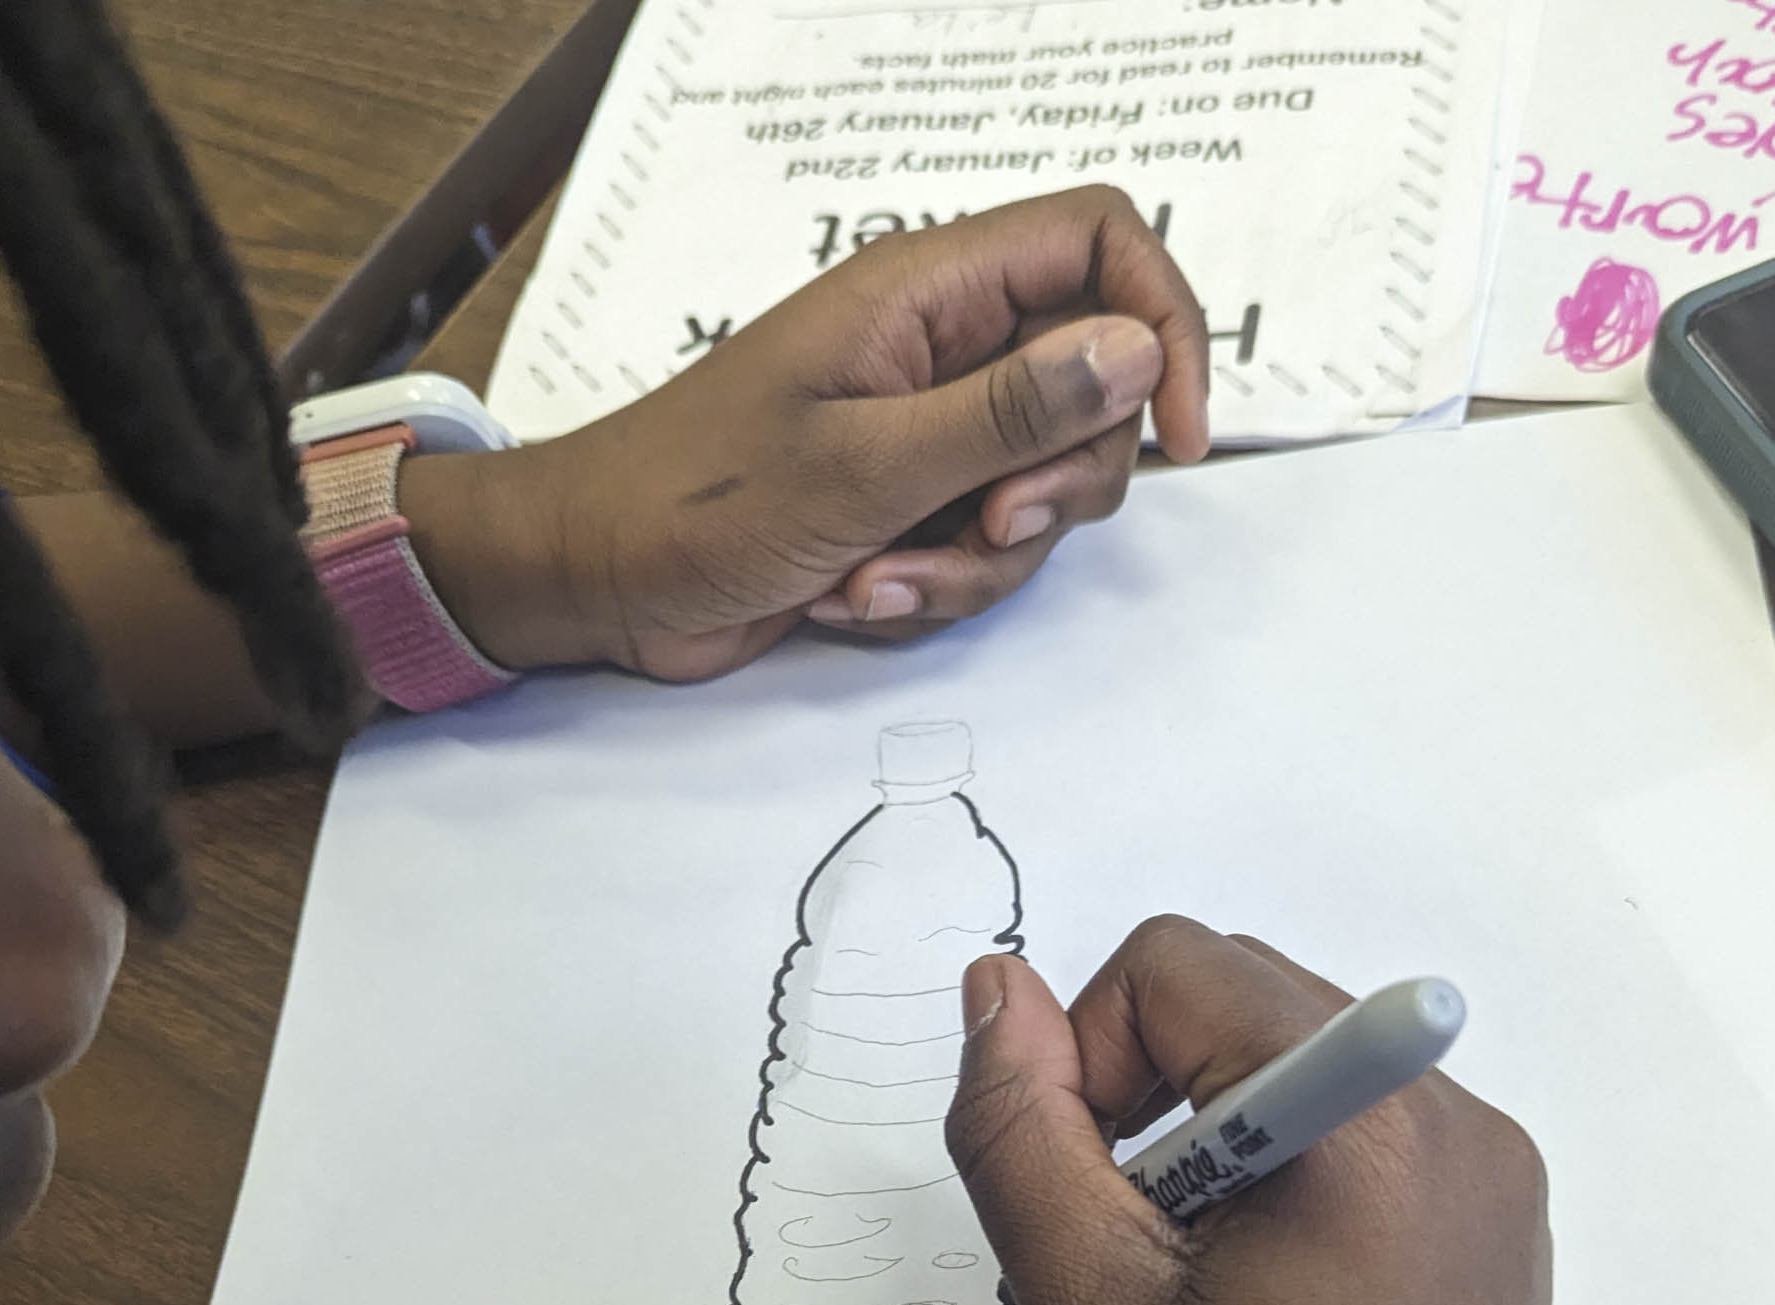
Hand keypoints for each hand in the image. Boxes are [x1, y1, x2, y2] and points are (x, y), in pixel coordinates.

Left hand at [405, 185, 1208, 680]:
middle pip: (1097, 385)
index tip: (1181, 430)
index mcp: (928, 290)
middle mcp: (944, 346)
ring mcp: (931, 427)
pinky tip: (856, 592)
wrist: (594, 580)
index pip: (1098, 243)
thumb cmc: (696, 501)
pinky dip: (940, 581)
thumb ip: (1012, 410)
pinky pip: (989, 541)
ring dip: (983, 553)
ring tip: (880, 573)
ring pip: (1047, 482)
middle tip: (986, 522)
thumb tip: (1139, 350)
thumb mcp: (866, 463)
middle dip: (1059, 481)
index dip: (1163, 320)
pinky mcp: (913, 499)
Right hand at [945, 917, 1551, 1304]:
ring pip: (1273, 1095)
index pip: (1175, 967)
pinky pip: (1337, 1161)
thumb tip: (996, 992)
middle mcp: (1454, 1131)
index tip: (1075, 1185)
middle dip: (1136, 1125)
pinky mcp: (1481, 1237)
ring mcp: (1480, 1188)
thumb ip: (1020, 1128)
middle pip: (1230, 1019)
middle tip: (1109, 1260)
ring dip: (1181, 1189)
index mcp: (1373, 1125)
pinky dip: (1255, 1218)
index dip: (1088, 1057)